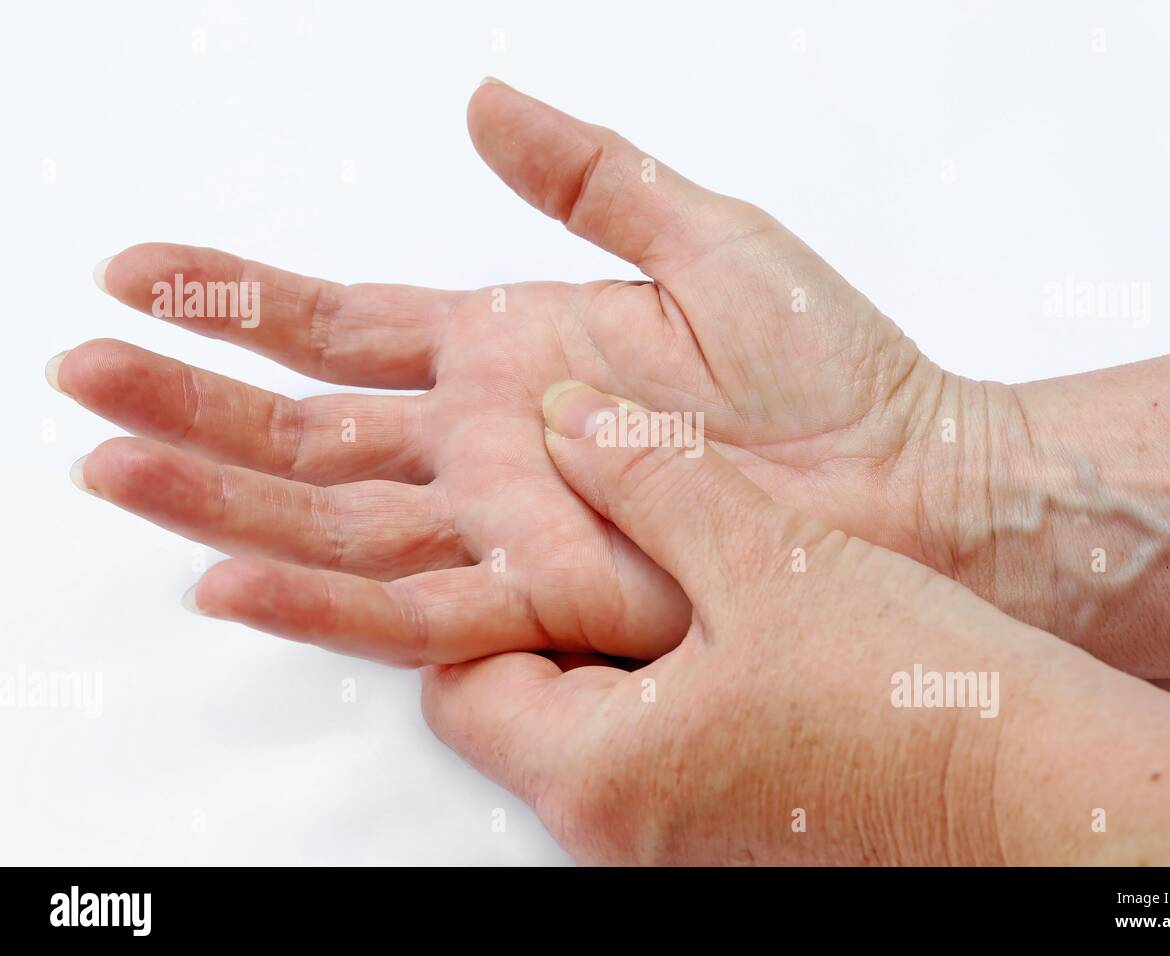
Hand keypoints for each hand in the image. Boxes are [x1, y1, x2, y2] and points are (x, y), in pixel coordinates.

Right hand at [54, 80, 964, 663]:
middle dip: (191, 395)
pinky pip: (410, 605)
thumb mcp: (700, 234)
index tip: (143, 272)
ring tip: (109, 457)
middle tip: (79, 370)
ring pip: (331, 516)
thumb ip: (585, 175)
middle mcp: (486, 445)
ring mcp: (508, 523)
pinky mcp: (546, 595)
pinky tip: (228, 571)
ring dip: (216, 487)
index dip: (240, 301)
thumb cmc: (826, 365)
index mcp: (508, 352)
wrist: (908, 473)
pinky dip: (316, 595)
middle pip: (309, 424)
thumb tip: (483, 99)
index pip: (344, 324)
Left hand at [417, 380, 1169, 864]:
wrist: (1046, 790)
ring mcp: (679, 842)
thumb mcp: (763, 556)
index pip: (458, 683)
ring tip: (652, 568)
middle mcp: (622, 829)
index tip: (513, 530)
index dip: (475, 596)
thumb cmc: (914, 700)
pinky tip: (720, 628)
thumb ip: (648, 475)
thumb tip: (570, 417)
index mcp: (598, 772)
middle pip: (518, 710)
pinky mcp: (736, 836)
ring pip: (590, 732)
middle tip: (576, 535)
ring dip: (602, 651)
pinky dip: (662, 691)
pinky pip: (659, 756)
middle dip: (535, 621)